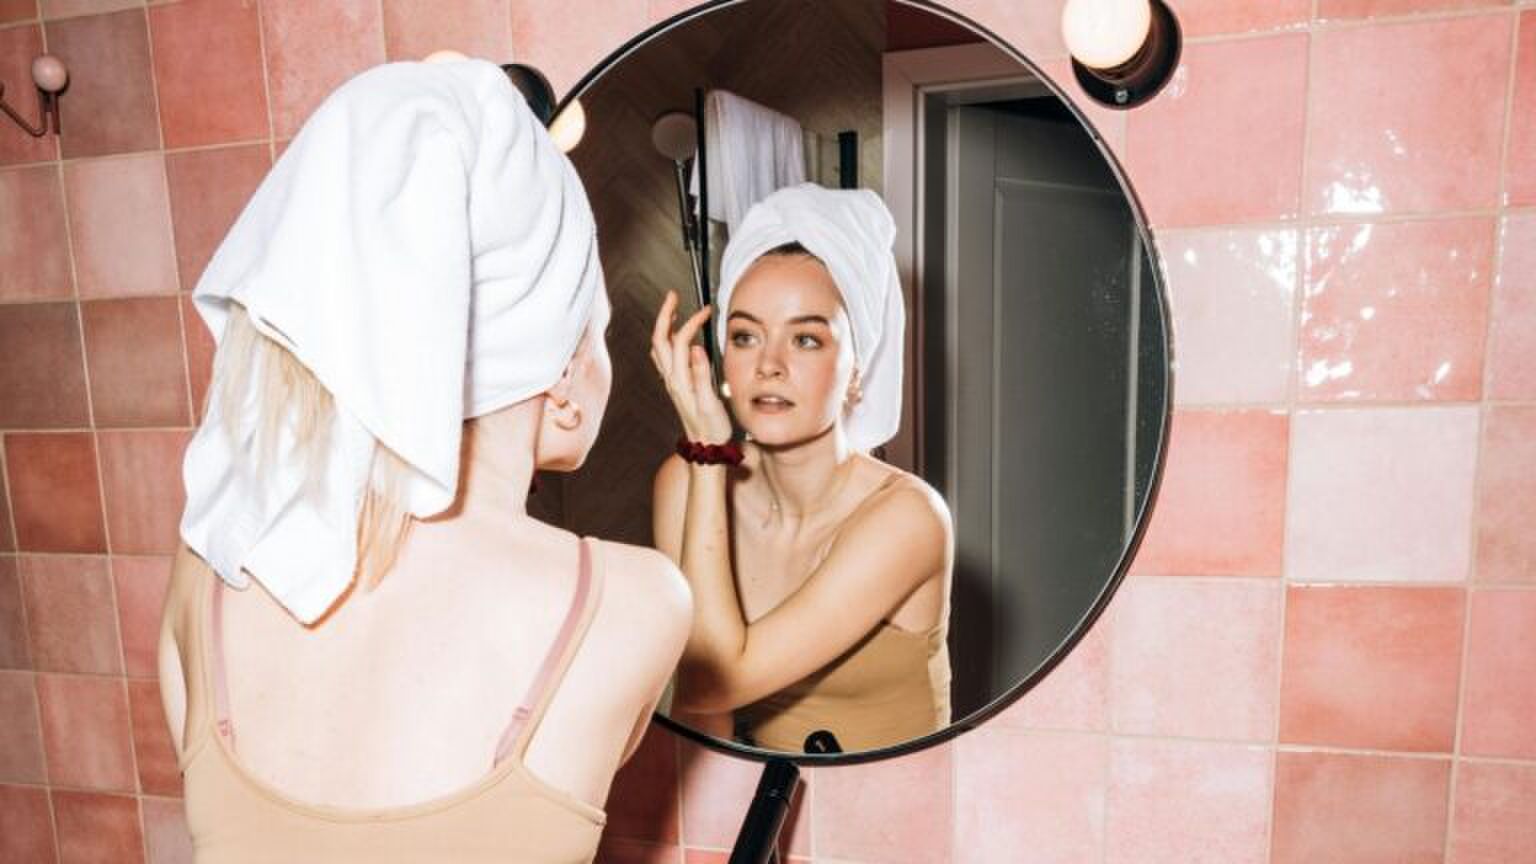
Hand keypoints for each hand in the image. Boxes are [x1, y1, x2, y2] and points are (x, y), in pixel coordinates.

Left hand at [650, 290, 733, 445]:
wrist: (705, 449)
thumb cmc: (711, 429)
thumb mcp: (710, 402)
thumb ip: (701, 375)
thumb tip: (694, 348)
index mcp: (680, 379)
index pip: (680, 341)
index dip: (692, 322)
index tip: (707, 311)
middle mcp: (671, 379)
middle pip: (660, 339)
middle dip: (665, 314)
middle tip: (674, 296)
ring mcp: (671, 383)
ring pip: (659, 348)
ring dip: (664, 326)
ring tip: (674, 311)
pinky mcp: (676, 387)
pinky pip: (663, 359)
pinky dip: (666, 342)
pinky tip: (675, 340)